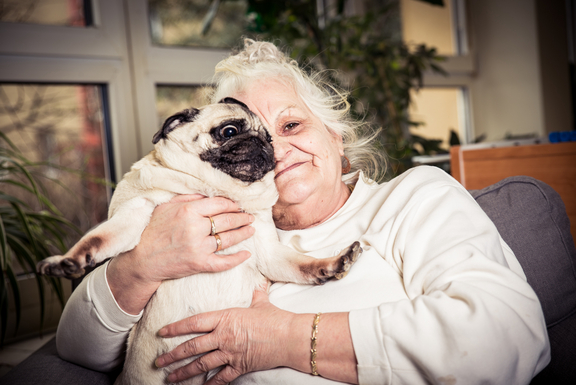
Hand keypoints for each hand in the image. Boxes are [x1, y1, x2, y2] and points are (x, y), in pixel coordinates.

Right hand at [107, 194, 255, 313]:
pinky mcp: (199, 263)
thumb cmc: (152, 231)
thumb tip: (207, 195)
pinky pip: (223, 262)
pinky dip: (237, 258)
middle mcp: (195, 228)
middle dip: (242, 218)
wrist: (141, 260)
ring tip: (251, 229)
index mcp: (188, 211)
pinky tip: (247, 254)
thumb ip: (187, 198)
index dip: (232, 205)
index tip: (238, 206)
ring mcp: (198, 247)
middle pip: (227, 220)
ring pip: (228, 239)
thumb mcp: (165, 207)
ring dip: (243, 234)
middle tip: (250, 217)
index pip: (219, 204)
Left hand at [155, 285, 298, 383]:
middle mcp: (223, 337)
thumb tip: (259, 282)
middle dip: (173, 355)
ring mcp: (230, 353)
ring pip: (201, 365)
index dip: (176, 328)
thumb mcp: (261, 302)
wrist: (290, 336)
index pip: (194, 323)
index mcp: (225, 318)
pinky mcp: (240, 367)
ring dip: (183, 372)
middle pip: (192, 347)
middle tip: (159, 361)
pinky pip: (221, 378)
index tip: (162, 332)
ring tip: (170, 378)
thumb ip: (256, 293)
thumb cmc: (276, 318)